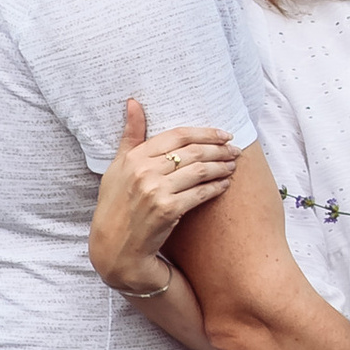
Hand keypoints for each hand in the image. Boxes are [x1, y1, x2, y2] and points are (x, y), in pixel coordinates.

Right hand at [90, 97, 241, 294]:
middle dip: (219, 149)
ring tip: (233, 166)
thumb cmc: (116, 205)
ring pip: (200, 170)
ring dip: (222, 166)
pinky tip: (225, 184)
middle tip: (235, 150)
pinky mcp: (168, 210)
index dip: (205, 133)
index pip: (178, 135)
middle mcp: (144, 171)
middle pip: (193, 151)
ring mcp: (156, 190)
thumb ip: (130, 135)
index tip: (223, 134)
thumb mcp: (117, 167)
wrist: (114, 248)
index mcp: (134, 157)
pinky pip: (200, 193)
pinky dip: (217, 187)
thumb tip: (133, 102)